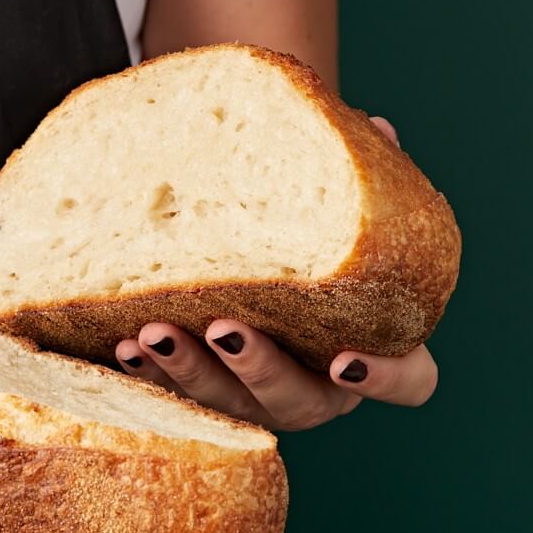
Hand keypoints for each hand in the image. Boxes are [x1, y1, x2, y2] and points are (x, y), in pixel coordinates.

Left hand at [115, 116, 438, 430]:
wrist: (256, 255)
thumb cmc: (311, 234)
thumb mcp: (335, 203)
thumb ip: (361, 175)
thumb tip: (375, 127)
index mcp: (373, 344)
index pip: (409, 381)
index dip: (384, 380)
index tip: (344, 360)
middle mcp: (319, 387)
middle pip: (300, 402)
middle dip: (258, 368)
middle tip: (224, 329)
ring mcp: (259, 399)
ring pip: (229, 405)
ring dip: (189, 370)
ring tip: (154, 331)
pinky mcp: (206, 395)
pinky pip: (175, 397)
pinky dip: (148, 372)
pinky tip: (123, 343)